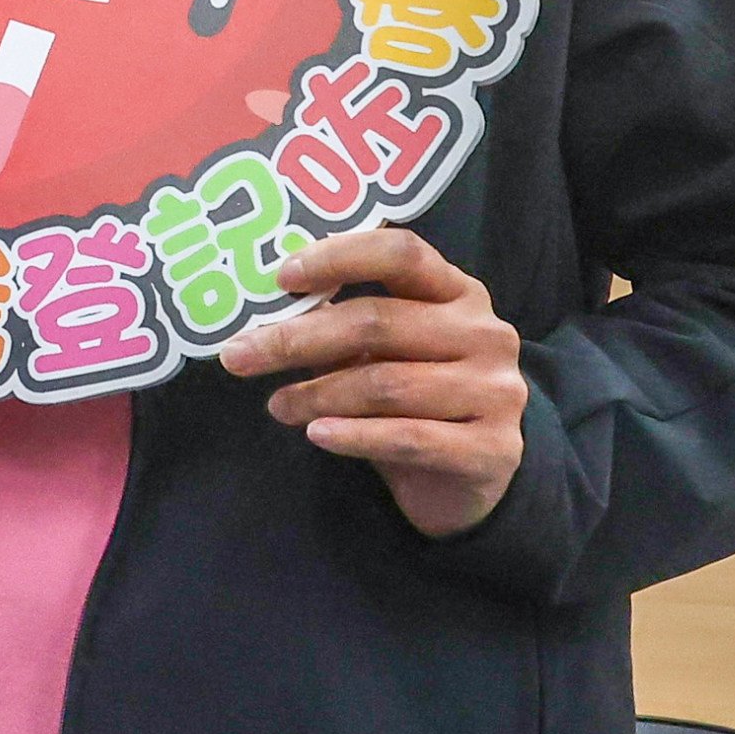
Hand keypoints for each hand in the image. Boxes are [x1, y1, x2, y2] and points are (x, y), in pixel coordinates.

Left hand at [221, 228, 527, 537]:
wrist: (473, 480)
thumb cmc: (416, 404)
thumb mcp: (383, 356)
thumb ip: (344, 328)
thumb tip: (265, 313)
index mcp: (459, 293)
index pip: (401, 253)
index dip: (339, 258)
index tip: (280, 278)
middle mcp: (486, 333)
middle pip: (378, 320)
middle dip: (297, 339)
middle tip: (239, 356)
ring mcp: (495, 391)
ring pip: (386, 383)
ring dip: (317, 395)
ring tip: (278, 406)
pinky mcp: (492, 448)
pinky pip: (408, 438)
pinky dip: (353, 436)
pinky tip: (316, 435)